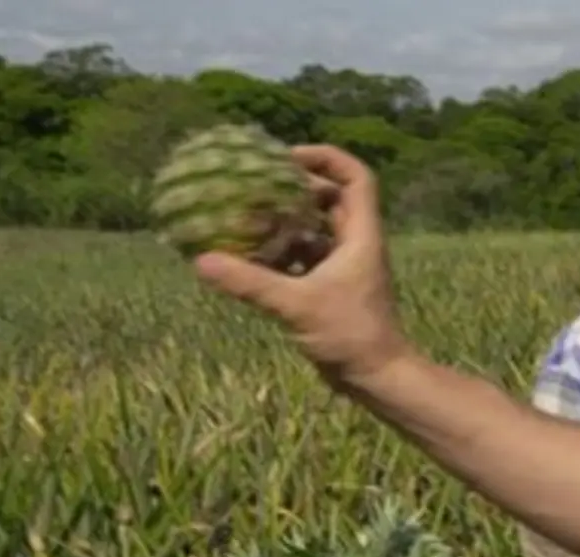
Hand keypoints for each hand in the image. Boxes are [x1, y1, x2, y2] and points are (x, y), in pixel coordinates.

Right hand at [191, 144, 406, 384]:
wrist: (377, 377)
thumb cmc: (351, 336)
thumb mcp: (297, 305)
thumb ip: (251, 283)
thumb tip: (201, 260)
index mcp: (361, 235)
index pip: (356, 178)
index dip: (326, 158)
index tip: (287, 157)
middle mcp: (356, 244)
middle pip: (329, 198)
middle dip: (294, 188)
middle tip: (254, 184)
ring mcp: (344, 266)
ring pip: (313, 230)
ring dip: (282, 223)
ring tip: (243, 217)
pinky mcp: (332, 287)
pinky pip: (304, 258)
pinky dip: (279, 254)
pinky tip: (247, 259)